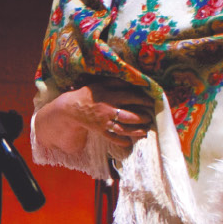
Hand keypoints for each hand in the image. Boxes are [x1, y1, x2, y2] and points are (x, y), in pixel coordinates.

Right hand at [38, 82, 156, 151]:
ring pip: (123, 129)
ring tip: (144, 132)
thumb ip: (116, 82)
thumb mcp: (100, 84)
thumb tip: (132, 81)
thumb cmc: (87, 94)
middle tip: (149, 118)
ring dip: (135, 131)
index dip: (143, 99)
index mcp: (110, 95)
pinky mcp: (99, 130)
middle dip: (142, 118)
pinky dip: (121, 141)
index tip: (152, 102)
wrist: (69, 108)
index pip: (131, 97)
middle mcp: (108, 109)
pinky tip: (128, 143)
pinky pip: (112, 138)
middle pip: (130, 115)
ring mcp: (104, 121)